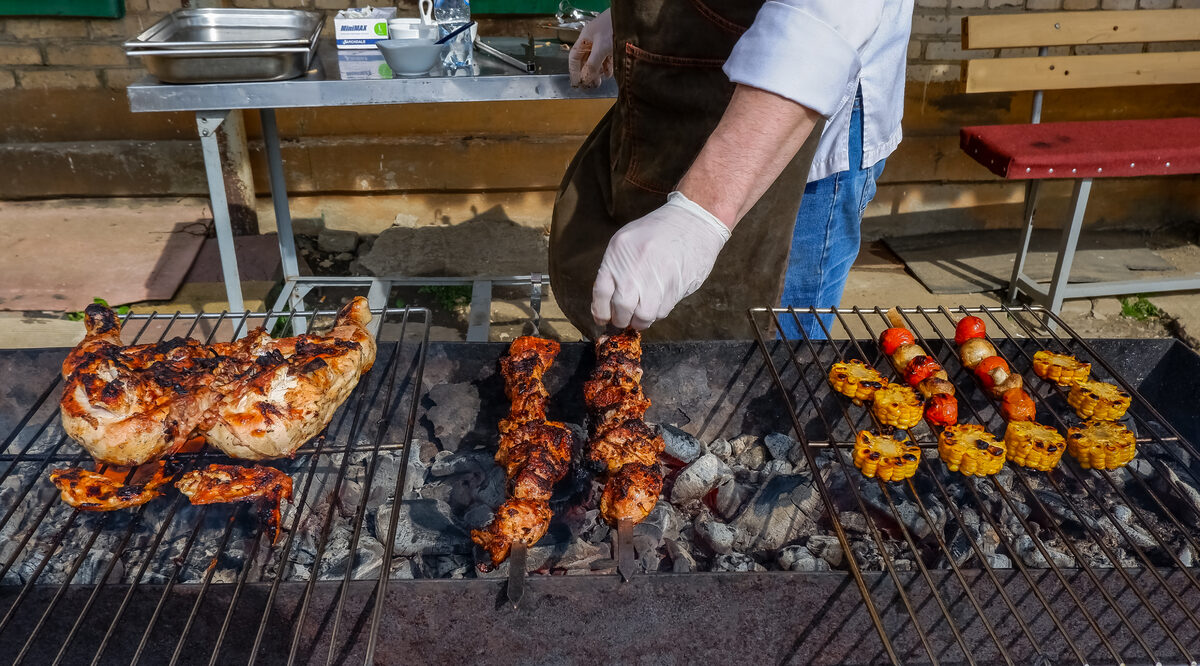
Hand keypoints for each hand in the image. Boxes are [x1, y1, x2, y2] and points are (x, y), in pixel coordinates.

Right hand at [568, 9, 612, 87]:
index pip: (574, 57)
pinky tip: (609, 73)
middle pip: (586, 60)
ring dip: (598, 71)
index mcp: (586, 37)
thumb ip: (592, 65)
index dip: (574, 71)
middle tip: (590, 85)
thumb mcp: (601, 48)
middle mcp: (594, 40)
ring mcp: (605, 42)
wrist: (634, 19)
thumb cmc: (614, 26)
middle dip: (587, 73)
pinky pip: (609, 58)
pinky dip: (608, 67)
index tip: (577, 83)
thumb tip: (585, 79)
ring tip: (599, 81)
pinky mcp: (616, 44)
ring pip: (598, 60)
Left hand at [591, 192, 730, 329]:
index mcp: (618, 253)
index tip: (603, 318)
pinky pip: (661, 312)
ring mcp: (655, 278)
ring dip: (639, 321)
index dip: (601, 312)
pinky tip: (657, 303)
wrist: (693, 221)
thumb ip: (615, 267)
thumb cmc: (658, 230)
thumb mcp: (628, 241)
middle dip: (620, 320)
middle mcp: (634, 268)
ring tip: (640, 315)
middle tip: (623, 319)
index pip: (601, 293)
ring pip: (642, 316)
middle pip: (621, 309)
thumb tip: (607, 301)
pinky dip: (657, 314)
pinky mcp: (675, 287)